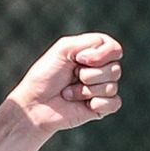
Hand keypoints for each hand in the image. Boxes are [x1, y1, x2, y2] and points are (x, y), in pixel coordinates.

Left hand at [8, 33, 123, 134]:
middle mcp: (99, 70)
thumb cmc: (45, 75)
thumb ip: (88, 42)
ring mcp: (101, 89)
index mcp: (91, 53)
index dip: (101, 54)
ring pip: (112, 86)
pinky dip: (97, 104)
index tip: (79, 59)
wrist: (34, 104)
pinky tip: (84, 105)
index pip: (115, 49)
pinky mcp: (101, 107)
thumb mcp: (63, 49)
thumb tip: (110, 57)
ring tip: (69, 93)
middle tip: (71, 78)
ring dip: (86, 90)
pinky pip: (114, 103)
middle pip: (115, 69)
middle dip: (90, 75)